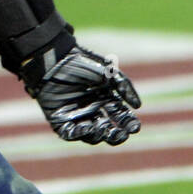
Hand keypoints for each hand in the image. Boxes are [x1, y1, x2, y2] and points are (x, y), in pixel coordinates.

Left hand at [23, 44, 141, 145]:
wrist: (54, 59)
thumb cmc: (81, 62)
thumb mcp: (107, 72)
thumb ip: (124, 86)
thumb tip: (138, 106)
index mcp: (105, 98)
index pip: (121, 116)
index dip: (129, 123)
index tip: (134, 127)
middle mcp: (93, 109)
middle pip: (109, 129)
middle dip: (117, 134)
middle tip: (121, 133)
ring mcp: (77, 116)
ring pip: (93, 134)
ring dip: (100, 135)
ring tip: (104, 129)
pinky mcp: (61, 120)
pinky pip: (72, 133)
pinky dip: (80, 133)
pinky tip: (87, 126)